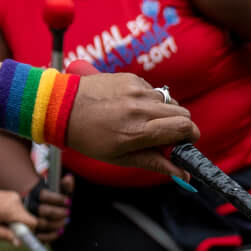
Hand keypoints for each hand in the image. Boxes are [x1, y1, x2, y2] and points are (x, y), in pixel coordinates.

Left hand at [0, 187, 37, 243]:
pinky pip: (17, 210)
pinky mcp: (11, 195)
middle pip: (27, 220)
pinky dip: (11, 215)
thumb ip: (4, 236)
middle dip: (18, 227)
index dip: (27, 232)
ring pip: (22, 215)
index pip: (32, 223)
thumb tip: (19, 242)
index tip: (16, 236)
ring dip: (13, 221)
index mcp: (10, 209)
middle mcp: (15, 200)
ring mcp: (14, 196)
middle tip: (1, 227)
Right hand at [29, 175, 73, 239]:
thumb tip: (70, 178)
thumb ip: (63, 185)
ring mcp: (27, 219)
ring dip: (57, 223)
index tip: (68, 201)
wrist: (30, 205)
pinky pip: (40, 236)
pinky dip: (51, 235)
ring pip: (42, 223)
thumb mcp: (54, 189)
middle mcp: (28, 206)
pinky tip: (59, 231)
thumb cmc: (46, 198)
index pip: (45, 196)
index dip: (58, 199)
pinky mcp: (30, 231)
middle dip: (58, 212)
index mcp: (32, 193)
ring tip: (65, 221)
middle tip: (67, 212)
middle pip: (43, 210)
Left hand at [65, 72, 196, 173]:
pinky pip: (152, 90)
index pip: (185, 128)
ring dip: (163, 112)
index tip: (184, 143)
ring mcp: (135, 90)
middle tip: (162, 134)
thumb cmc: (87, 136)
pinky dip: (148, 99)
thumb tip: (185, 173)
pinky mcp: (129, 77)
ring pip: (168, 101)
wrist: (59, 107)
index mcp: (139, 130)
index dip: (190, 137)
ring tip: (141, 120)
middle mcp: (140, 107)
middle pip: (183, 113)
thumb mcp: (119, 157)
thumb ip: (155, 163)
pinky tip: (129, 106)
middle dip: (180, 126)